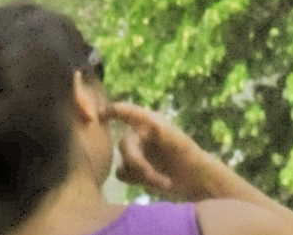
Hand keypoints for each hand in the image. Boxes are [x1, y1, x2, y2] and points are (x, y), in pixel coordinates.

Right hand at [112, 101, 228, 201]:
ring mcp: (137, 154)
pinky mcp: (135, 171)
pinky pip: (121, 174)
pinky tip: (150, 183)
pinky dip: (134, 180)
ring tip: (159, 180)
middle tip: (150, 175)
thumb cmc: (188, 154)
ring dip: (139, 173)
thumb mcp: (176, 140)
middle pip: (123, 144)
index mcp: (149, 122)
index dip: (111, 110)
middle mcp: (140, 136)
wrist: (195, 180)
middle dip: (136, 162)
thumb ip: (160, 130)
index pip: (126, 112)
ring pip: (122, 162)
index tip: (97, 113)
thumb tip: (149, 121)